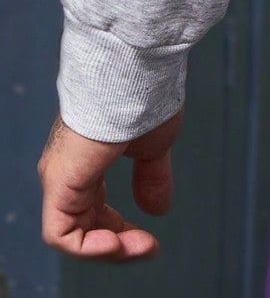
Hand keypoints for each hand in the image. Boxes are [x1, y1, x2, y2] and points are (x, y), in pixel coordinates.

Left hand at [36, 107, 181, 259]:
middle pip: (83, 227)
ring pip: (71, 234)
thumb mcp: (153, 146)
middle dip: (118, 244)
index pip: (94, 211)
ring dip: (108, 249)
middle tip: (148, 249)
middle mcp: (68, 170)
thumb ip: (151, 178)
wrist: (135, 73)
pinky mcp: (59, 182)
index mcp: (87, 160)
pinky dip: (88, 248)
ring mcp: (60, 176)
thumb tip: (158, 209)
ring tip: (139, 248)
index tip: (151, 241)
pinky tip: (116, 245)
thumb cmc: (144, 97)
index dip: (121, 231)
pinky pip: (61, 234)